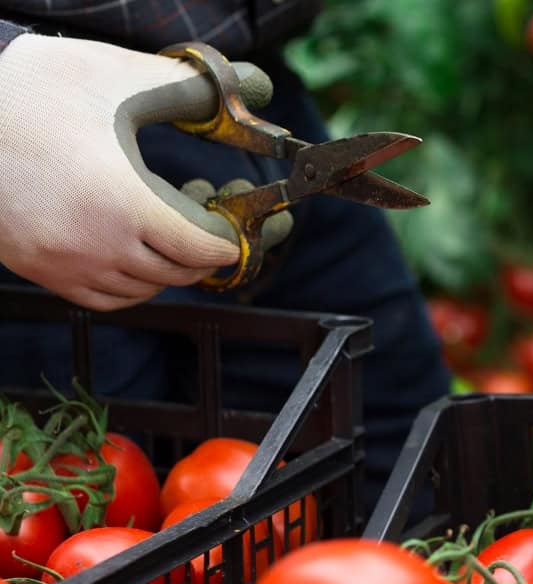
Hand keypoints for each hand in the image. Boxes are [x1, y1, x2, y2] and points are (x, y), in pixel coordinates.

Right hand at [0, 37, 287, 309]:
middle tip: (200, 214)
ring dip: (165, 266)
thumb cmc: (30, 91)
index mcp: (123, 204)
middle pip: (177, 273)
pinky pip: (103, 298)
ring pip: (142, 290)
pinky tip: (130, 249)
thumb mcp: (114, 77)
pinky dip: (129, 284)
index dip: (225, 238)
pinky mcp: (38, 268)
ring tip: (163, 227)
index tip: (230, 220)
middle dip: (198, 248)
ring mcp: (64, 263)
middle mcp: (96, 245)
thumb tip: (243, 90)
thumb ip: (184, 90)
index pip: (201, 248)